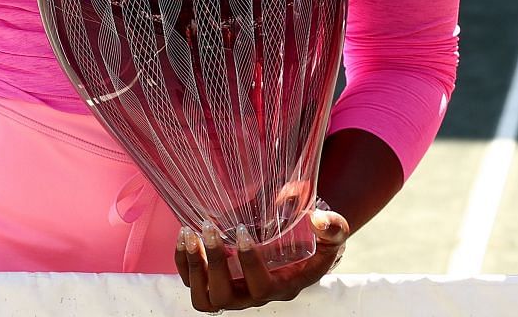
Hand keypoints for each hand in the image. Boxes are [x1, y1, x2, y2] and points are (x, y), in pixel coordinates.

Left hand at [175, 210, 348, 311]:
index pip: (262, 285)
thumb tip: (318, 220)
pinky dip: (183, 263)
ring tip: (190, 233)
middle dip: (214, 263)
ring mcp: (232, 294)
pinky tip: (183, 237)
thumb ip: (333, 228)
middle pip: (225, 296)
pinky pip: (192, 285)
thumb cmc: (316, 240)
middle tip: (209, 227)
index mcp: (282, 287)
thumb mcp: (334, 234)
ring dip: (194, 268)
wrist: (299, 244)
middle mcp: (253, 297)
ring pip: (204, 298)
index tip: (241, 231)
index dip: (249, 262)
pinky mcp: (215, 284)